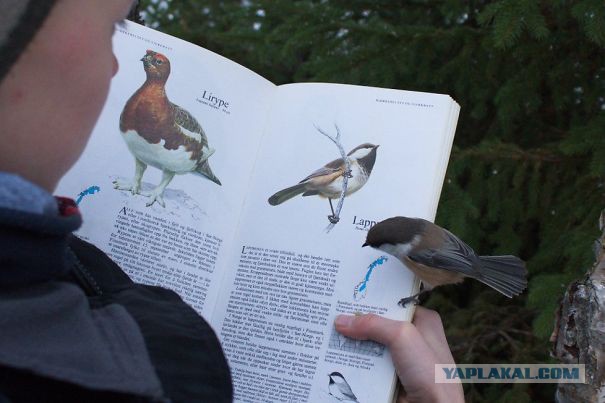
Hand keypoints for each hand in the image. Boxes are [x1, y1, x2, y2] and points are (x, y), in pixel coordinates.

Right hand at [334, 307, 463, 402]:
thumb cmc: (431, 374)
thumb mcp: (402, 337)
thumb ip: (373, 324)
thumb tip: (342, 321)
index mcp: (423, 321)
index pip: (392, 304)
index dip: (371, 300)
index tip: (347, 296)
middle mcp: (412, 337)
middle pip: (377, 324)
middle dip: (357, 322)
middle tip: (332, 314)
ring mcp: (400, 358)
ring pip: (369, 345)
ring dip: (352, 344)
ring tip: (328, 334)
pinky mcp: (390, 376)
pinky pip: (367, 365)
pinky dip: (354, 363)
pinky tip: (336, 355)